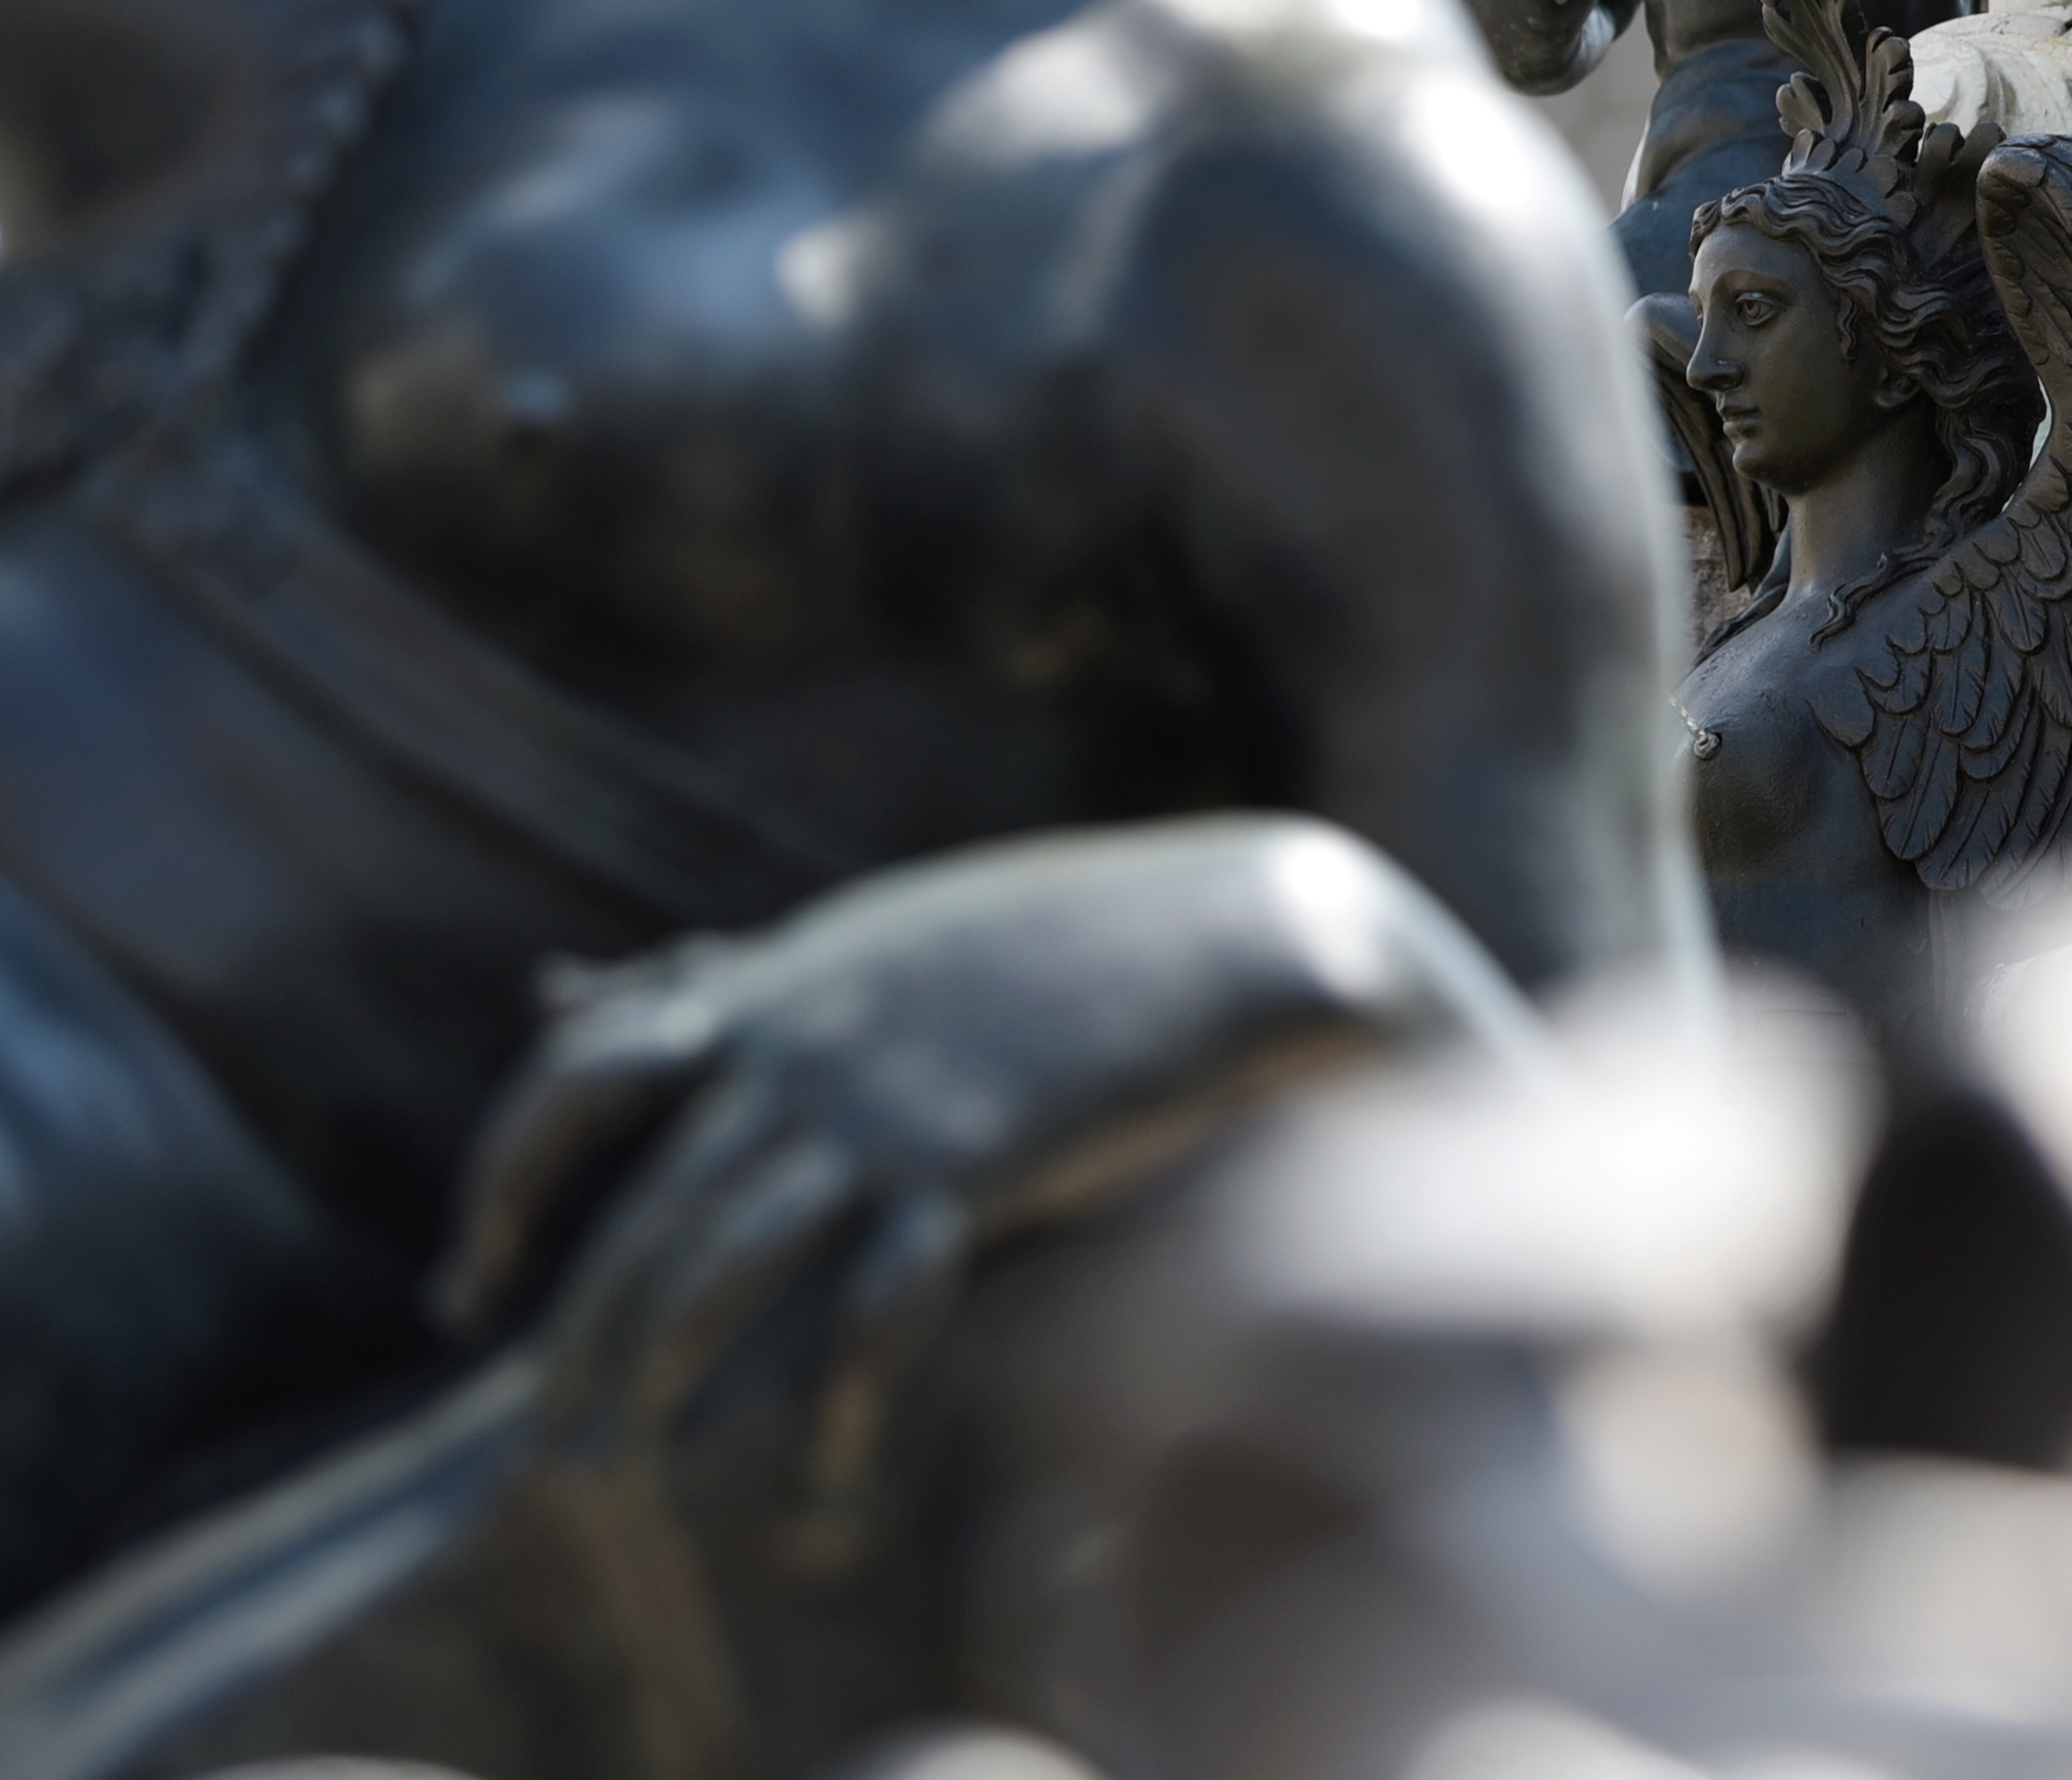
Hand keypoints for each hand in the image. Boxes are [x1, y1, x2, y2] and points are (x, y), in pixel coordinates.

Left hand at [441, 820, 1525, 1564]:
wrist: (1243, 937)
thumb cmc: (1073, 937)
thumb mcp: (881, 936)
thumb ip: (733, 977)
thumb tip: (555, 988)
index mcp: (778, 986)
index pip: (571, 1081)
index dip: (498, 1190)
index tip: (467, 1291)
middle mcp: (805, 1048)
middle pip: (631, 1208)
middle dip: (568, 1341)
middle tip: (538, 1455)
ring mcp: (885, 1108)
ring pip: (709, 1261)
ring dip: (644, 1380)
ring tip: (615, 1478)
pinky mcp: (976, 1168)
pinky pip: (874, 1309)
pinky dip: (834, 1415)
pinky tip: (817, 1498)